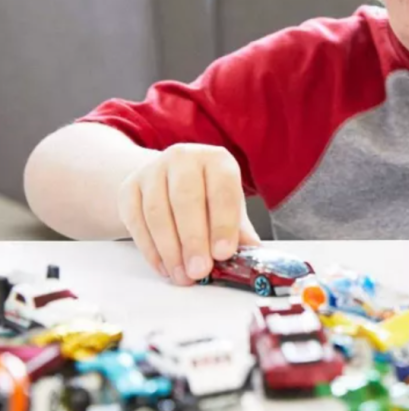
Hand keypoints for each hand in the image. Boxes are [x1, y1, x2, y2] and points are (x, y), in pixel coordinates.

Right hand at [117, 143, 260, 284]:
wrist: (169, 179)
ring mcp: (152, 171)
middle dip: (193, 240)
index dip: (223, 223)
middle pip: (186, 200)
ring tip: (183, 276)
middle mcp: (184, 158)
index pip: (222, 189)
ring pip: (157, 213)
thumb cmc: (207, 195)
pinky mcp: (129, 187)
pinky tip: (165, 267)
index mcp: (216, 160)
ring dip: (170, 250)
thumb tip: (254, 254)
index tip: (223, 253)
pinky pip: (136, 221)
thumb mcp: (230, 207)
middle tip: (200, 271)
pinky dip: (150, 250)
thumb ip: (240, 230)